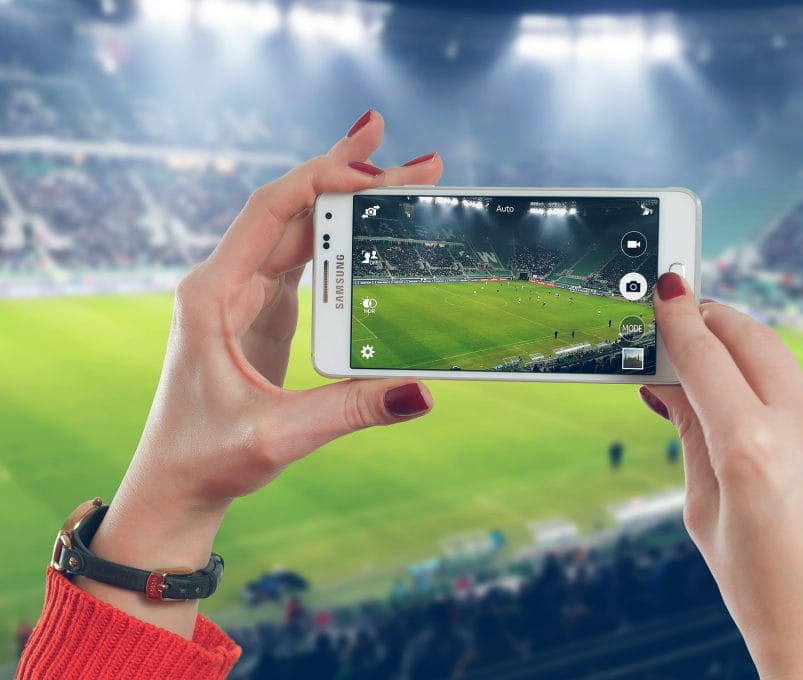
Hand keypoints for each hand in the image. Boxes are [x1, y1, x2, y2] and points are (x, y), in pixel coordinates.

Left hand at [78, 110, 443, 636]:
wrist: (174, 487)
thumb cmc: (207, 460)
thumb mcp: (280, 436)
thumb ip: (351, 409)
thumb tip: (424, 392)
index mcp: (213, 293)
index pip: (269, 211)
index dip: (323, 182)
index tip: (378, 173)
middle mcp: (225, 281)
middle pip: (291, 209)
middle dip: (348, 175)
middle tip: (405, 150)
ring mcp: (243, 294)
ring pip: (297, 228)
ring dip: (346, 201)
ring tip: (398, 174)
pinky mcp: (260, 312)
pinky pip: (302, 261)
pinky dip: (339, 239)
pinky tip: (370, 226)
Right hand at [639, 273, 802, 679]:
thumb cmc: (763, 599)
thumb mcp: (706, 516)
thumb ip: (691, 438)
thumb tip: (669, 388)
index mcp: (752, 448)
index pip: (705, 355)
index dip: (678, 317)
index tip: (667, 290)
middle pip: (755, 337)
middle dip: (716, 315)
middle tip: (689, 312)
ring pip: (790, 368)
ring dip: (751, 356)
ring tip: (720, 374)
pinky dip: (783, 396)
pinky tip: (765, 425)